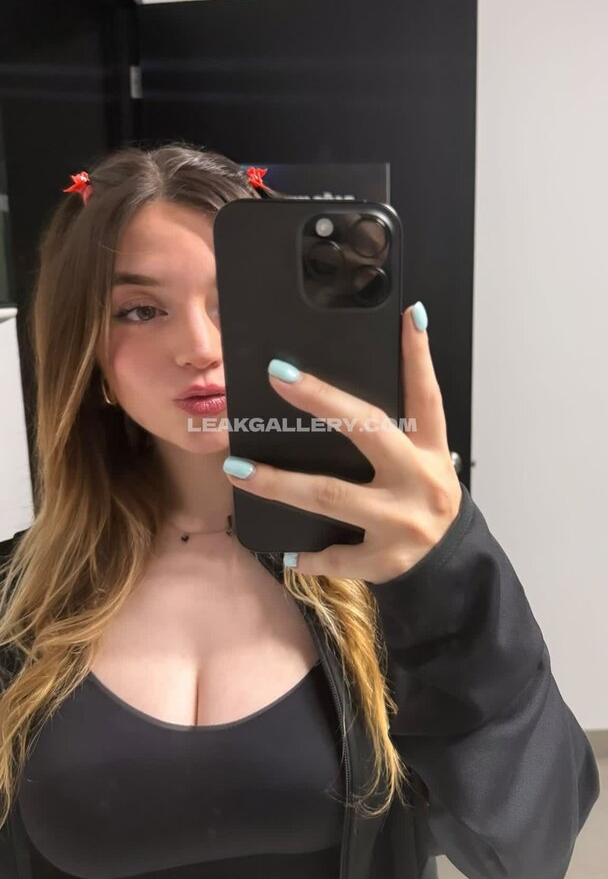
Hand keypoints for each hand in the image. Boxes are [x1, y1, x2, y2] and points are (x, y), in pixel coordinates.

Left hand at [223, 303, 462, 582]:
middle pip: (368, 431)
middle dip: (323, 401)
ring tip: (236, 469)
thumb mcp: (422, 461)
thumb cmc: (421, 499)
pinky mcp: (386, 560)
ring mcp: (402, 521)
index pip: (425, 395)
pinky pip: (335, 555)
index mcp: (430, 450)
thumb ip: (392, 431)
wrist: (452, 564)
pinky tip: (286, 552)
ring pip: (331, 496)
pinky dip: (307, 555)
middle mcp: (420, 479)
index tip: (405, 314)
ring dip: (279, 483)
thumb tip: (332, 393)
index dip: (417, 355)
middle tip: (278, 375)